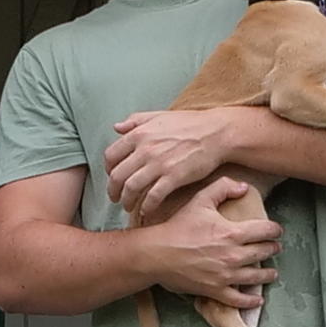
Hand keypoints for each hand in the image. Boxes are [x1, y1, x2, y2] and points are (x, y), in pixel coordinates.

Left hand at [103, 103, 262, 219]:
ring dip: (126, 201)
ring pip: (131, 188)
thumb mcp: (158, 115)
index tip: (112, 177)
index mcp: (139, 134)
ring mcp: (159, 164)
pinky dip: (146, 206)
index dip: (108, 170)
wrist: (217, 132)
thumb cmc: (190, 123)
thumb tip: (116, 127)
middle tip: (115, 198)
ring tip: (127, 206)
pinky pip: (153, 196)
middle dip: (113, 191)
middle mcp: (145, 149)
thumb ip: (135, 121)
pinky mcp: (174, 177)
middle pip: (117, 176)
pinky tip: (146, 210)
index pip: (111, 156)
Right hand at [140, 179, 280, 310]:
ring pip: (256, 277)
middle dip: (272, 249)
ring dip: (268, 274)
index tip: (277, 230)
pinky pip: (239, 300)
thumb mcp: (200, 200)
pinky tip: (257, 299)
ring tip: (272, 273)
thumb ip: (223, 188)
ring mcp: (225, 275)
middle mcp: (233, 255)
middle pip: (264, 252)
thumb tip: (244, 187)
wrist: (157, 254)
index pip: (265, 230)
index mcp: (232, 233)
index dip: (275, 229)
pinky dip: (250, 301)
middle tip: (275, 248)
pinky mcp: (215, 291)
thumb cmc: (178, 226)